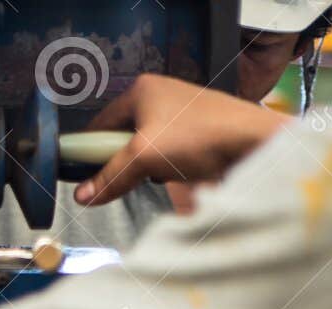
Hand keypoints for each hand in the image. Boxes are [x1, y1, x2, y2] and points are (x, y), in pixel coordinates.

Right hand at [74, 76, 289, 208]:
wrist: (249, 143)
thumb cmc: (197, 137)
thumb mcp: (144, 157)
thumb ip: (111, 176)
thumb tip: (82, 196)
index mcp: (141, 90)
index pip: (102, 124)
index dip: (90, 151)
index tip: (82, 177)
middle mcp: (159, 97)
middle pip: (123, 138)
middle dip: (123, 162)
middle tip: (123, 181)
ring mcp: (179, 115)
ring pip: (146, 149)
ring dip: (146, 169)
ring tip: (159, 177)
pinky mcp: (196, 133)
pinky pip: (168, 154)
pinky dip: (167, 170)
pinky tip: (176, 177)